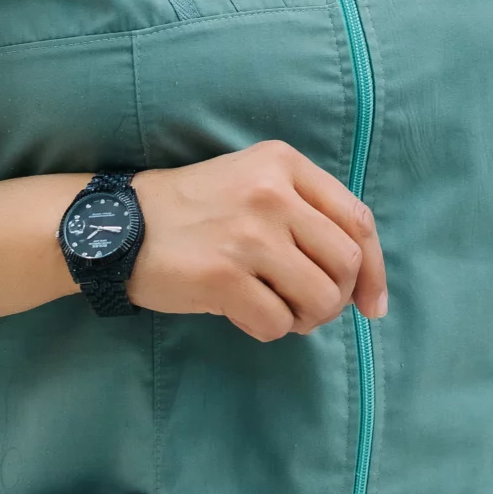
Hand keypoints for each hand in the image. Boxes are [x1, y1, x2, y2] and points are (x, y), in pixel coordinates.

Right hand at [130, 142, 386, 342]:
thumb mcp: (253, 181)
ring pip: (321, 299)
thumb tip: (363, 285)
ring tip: (276, 309)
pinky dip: (268, 329)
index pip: (359, 221)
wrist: (118, 226)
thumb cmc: (193, 210)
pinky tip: (242, 313)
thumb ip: (306, 213)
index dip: (374, 270)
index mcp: (284, 165)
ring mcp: (248, 236)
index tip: (372, 303)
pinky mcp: (223, 277)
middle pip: (347, 264)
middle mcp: (272, 194)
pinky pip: (278, 324)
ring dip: (305, 318)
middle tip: (306, 306)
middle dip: (337, 298)